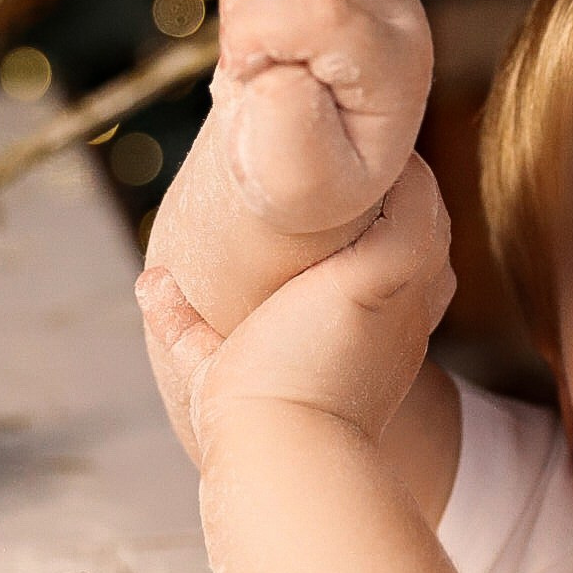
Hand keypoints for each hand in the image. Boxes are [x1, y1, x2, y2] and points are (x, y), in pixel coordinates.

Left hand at [137, 153, 454, 454]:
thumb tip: (151, 283)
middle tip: (326, 132)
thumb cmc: (246, 428)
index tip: (311, 185)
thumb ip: (186, 326)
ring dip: (386, 166)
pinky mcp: (390, 270)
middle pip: (415, 222)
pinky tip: (343, 141)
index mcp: (371, 334)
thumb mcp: (214, 366)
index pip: (387, 258)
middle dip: (379, 182)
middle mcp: (404, 313)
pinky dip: (393, 169)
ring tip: (333, 121)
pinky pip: (415, 198)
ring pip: (422, 203)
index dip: (362, 220)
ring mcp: (406, 291)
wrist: (274, 451)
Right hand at [208, 0, 432, 235]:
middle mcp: (399, 10)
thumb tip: (284, 74)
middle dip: (252, 7)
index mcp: (398, 69)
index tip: (247, 78)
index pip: (325, 12)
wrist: (305, 159)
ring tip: (252, 40)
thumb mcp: (297, 188)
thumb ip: (293, 144)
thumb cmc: (303, 177)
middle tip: (245, 62)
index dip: (261, 35)